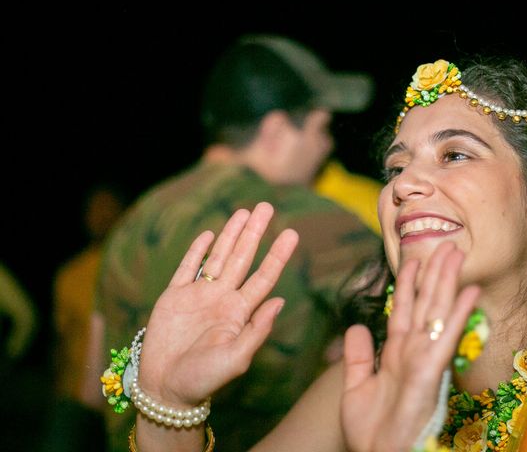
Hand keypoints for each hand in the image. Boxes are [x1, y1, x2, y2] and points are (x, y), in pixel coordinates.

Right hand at [137, 202, 298, 407]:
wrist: (165, 389)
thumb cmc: (203, 380)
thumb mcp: (236, 358)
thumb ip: (258, 330)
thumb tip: (281, 302)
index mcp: (239, 312)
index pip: (264, 277)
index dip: (277, 255)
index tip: (292, 233)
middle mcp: (222, 299)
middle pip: (243, 258)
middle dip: (255, 233)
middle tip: (267, 207)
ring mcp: (198, 296)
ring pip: (218, 257)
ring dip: (230, 234)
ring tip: (243, 212)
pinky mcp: (174, 297)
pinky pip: (188, 268)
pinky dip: (197, 250)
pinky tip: (209, 234)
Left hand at [341, 242, 479, 451]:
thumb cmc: (370, 429)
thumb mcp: (355, 386)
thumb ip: (357, 356)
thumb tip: (355, 327)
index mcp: (396, 352)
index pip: (402, 308)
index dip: (407, 283)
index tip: (412, 258)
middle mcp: (413, 351)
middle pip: (425, 303)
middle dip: (434, 274)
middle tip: (446, 245)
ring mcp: (423, 360)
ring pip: (437, 312)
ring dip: (447, 282)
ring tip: (457, 254)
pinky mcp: (429, 373)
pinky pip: (444, 337)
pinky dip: (457, 313)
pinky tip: (469, 291)